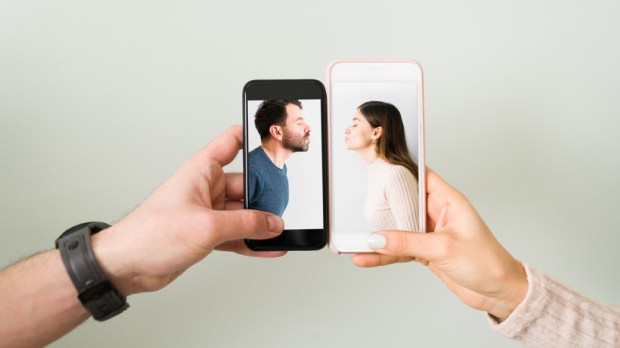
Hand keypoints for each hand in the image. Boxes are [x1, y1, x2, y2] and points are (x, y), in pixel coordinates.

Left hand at [92, 125, 285, 295]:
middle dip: (266, 197)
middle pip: (247, 184)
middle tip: (284, 208)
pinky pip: (237, 233)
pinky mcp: (207, 233)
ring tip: (278, 233)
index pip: (232, 142)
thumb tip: (271, 223)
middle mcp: (206, 187)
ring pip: (244, 212)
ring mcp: (207, 211)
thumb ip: (245, 224)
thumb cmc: (149, 234)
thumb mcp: (206, 226)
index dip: (253, 137)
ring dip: (260, 224)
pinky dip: (251, 241)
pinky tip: (267, 248)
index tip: (275, 140)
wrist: (127, 265)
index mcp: (202, 170)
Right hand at [352, 169, 527, 319]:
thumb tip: (377, 239)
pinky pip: (399, 249)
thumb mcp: (443, 248)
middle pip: (403, 202)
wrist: (498, 293)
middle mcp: (438, 213)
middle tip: (359, 204)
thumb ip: (407, 242)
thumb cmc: (487, 262)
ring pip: (398, 229)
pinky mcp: (425, 251)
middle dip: (382, 204)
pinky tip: (367, 258)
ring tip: (358, 241)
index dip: (400, 169)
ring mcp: (430, 233)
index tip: (378, 167)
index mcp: (448, 200)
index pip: (420, 175)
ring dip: (380, 235)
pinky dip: (383, 254)